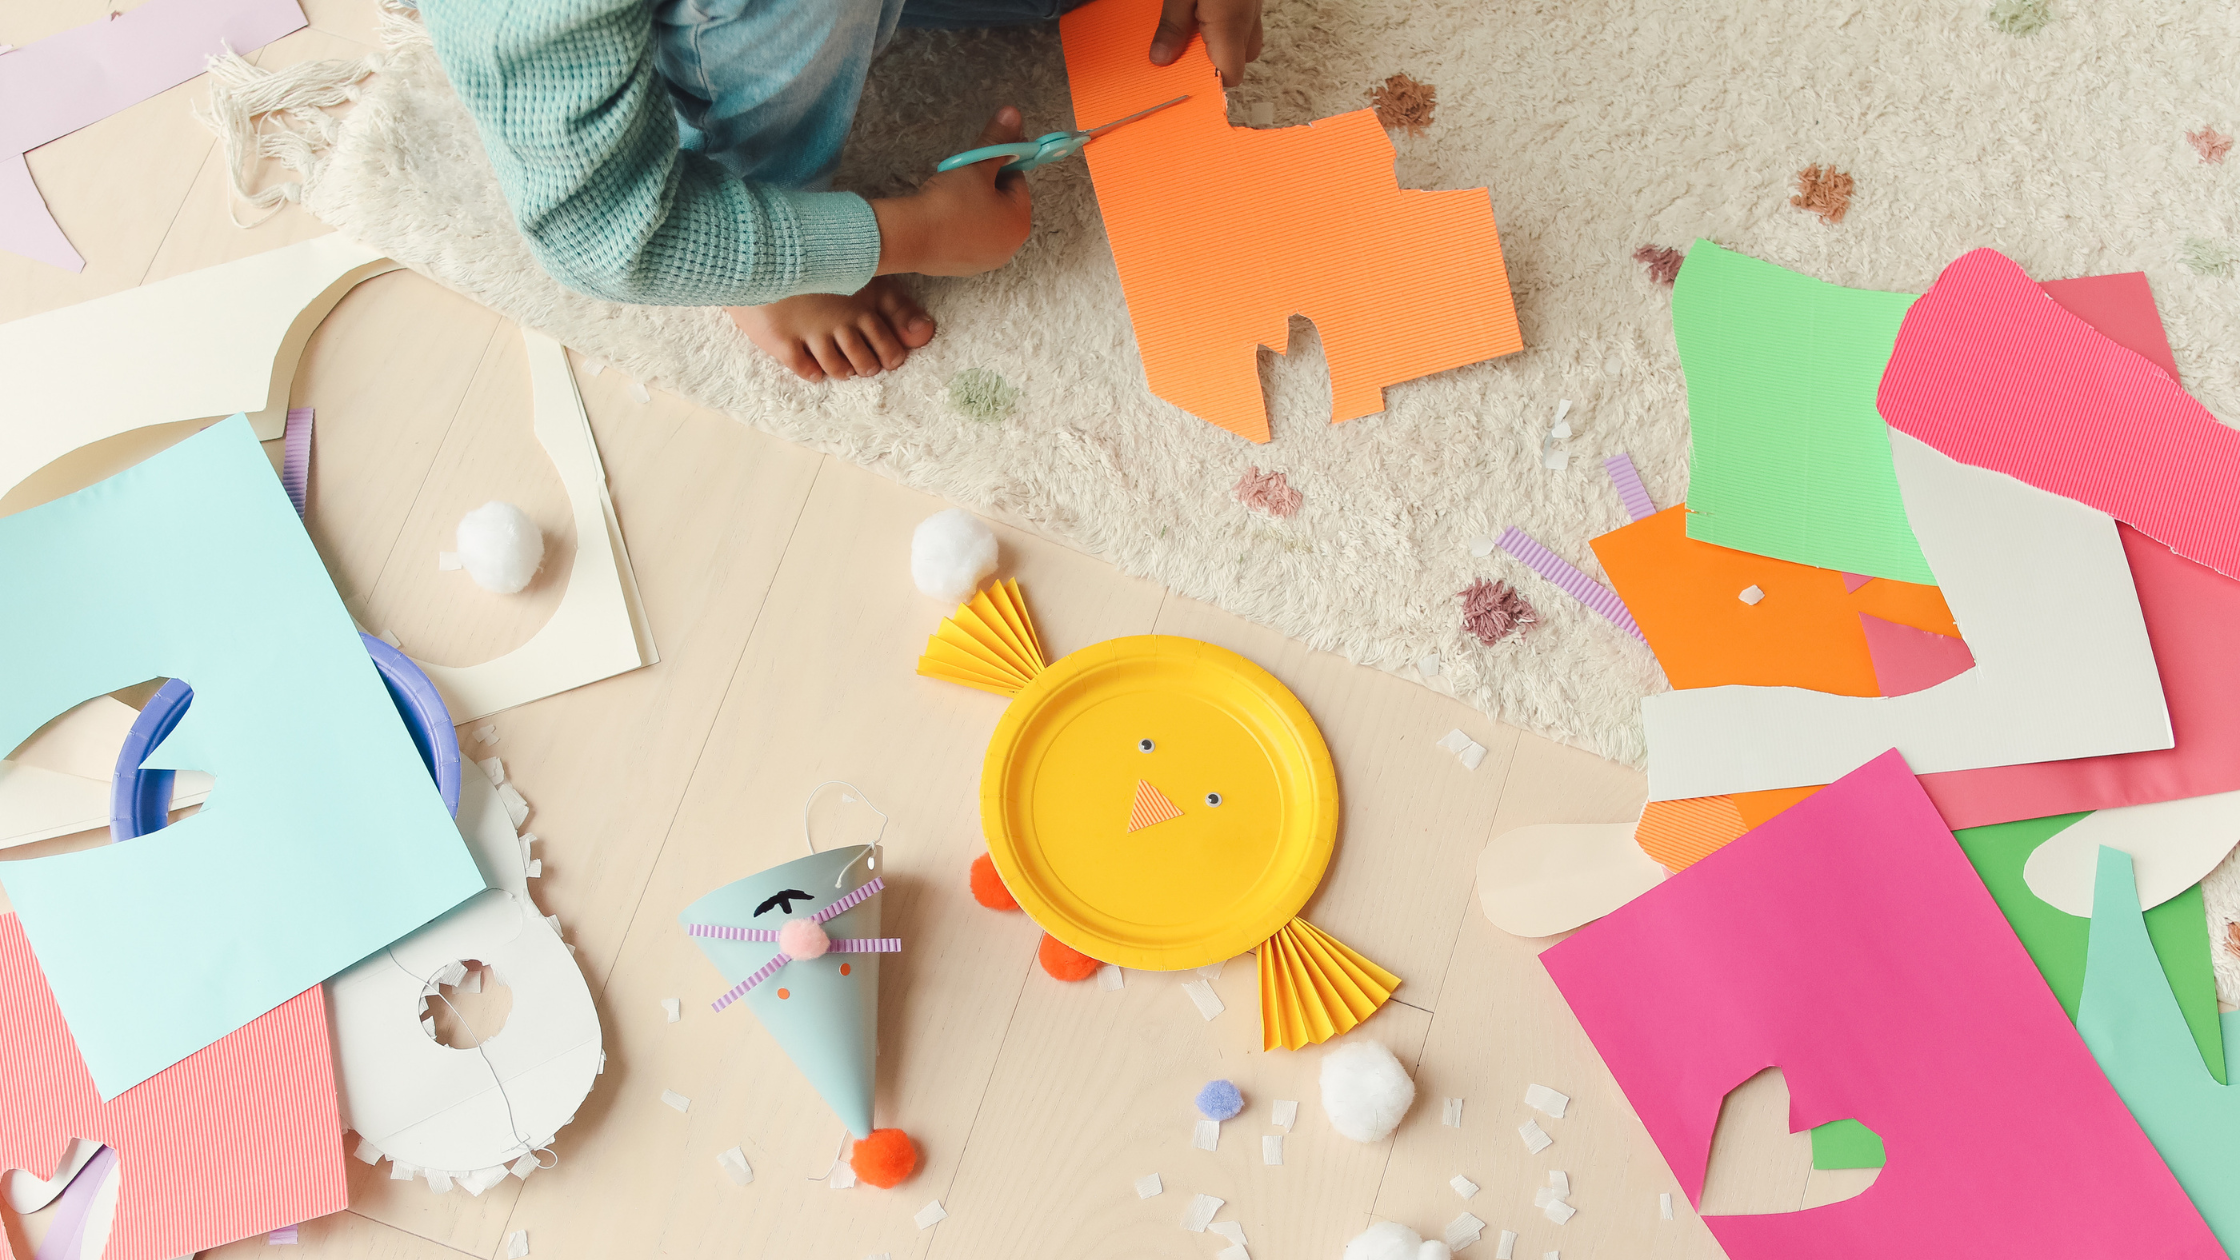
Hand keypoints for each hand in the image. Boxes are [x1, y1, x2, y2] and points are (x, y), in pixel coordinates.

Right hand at [871, 106, 1033, 277]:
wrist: (911, 237)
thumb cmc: (950, 202)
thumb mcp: (976, 165)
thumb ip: (998, 141)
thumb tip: (1014, 113)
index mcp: (1020, 223)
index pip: (1017, 181)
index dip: (998, 164)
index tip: (978, 159)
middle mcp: (1009, 247)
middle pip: (1002, 203)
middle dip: (984, 186)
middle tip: (961, 178)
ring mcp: (986, 261)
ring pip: (984, 221)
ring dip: (971, 205)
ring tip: (948, 196)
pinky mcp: (963, 268)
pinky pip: (967, 237)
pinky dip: (958, 225)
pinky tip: (941, 216)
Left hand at [1148, 0, 1263, 85]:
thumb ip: (1173, 25)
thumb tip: (1161, 59)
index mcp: (1230, 24)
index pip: (1230, 76)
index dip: (1208, 82)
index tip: (1183, 77)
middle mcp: (1249, 20)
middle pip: (1238, 64)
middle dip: (1211, 64)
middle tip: (1182, 51)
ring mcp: (1255, 8)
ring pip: (1244, 44)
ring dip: (1222, 45)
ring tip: (1194, 30)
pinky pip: (1245, 25)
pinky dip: (1228, 28)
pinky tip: (1205, 15)